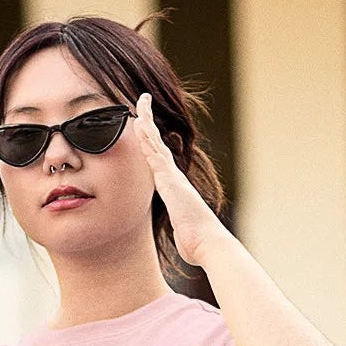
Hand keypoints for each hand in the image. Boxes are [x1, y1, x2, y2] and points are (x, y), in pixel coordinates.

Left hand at [132, 92, 224, 267]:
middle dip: (150, 122)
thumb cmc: (197, 242)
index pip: (160, 159)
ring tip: (139, 104)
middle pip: (158, 144)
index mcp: (174, 188)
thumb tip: (184, 239)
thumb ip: (181, 228)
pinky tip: (138, 123)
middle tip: (143, 102)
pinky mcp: (169, 180)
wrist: (208, 243)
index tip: (146, 127)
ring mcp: (172, 177)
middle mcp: (174, 178)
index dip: (152, 142)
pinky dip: (146, 137)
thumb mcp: (183, 232)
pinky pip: (154, 154)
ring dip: (147, 123)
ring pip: (156, 143)